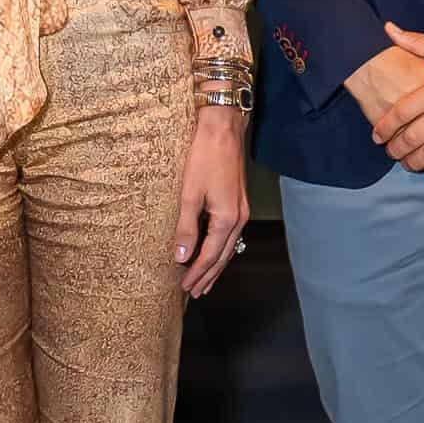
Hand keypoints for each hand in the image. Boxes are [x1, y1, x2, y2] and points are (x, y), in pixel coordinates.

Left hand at [174, 106, 249, 296]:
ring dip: (216, 266)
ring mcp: (242, 210)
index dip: (196, 273)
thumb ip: (186, 227)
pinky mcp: (239, 202)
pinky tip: (215, 251)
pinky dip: (222, 250)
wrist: (223, 130)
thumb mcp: (189, 194)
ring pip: (229, 247)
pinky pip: (231, 236)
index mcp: (227, 219)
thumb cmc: (204, 158)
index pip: (209, 255)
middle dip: (208, 276)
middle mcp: (239, 218)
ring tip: (206, 281)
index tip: (184, 288)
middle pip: (223, 256)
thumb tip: (181, 257)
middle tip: (196, 293)